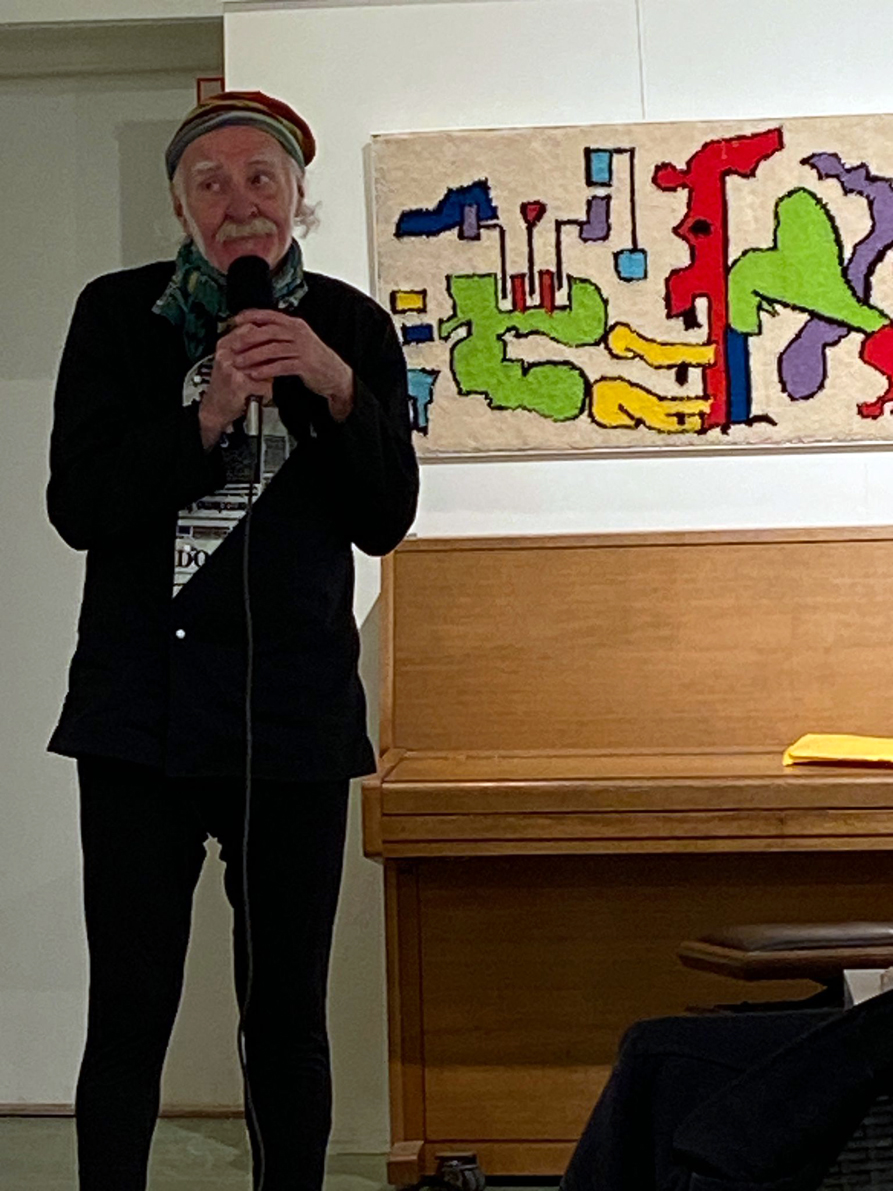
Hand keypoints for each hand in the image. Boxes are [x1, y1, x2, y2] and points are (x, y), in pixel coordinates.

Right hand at [198, 330, 272, 449]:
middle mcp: (226, 354)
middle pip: (259, 345)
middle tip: (277, 362)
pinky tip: (262, 394)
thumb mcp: (230, 361)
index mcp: (224, 345)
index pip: (250, 328)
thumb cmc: (225, 385)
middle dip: (271, 355)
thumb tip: (271, 340)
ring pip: (264, 365)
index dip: (267, 335)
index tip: (275, 342)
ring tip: (266, 381)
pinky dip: (267, 391)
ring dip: (270, 375)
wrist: (214, 408)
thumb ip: (246, 348)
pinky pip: (264, 384)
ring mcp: (231, 369)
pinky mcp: (238, 384)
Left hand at [231, 309, 354, 421]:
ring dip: (254, 356)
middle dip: (248, 338)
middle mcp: (299, 334)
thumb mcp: (299, 340)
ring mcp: (302, 349)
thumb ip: (281, 334)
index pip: (270, 315)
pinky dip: (266, 369)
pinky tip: (256, 373)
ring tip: (240, 362)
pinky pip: (281, 365)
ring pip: (273, 349)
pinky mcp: (304, 365)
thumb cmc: (315, 359)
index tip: (236, 319)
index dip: (251, 316)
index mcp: (295, 325)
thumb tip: (258, 331)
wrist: (335, 375)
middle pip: (269, 331)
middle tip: (234, 344)